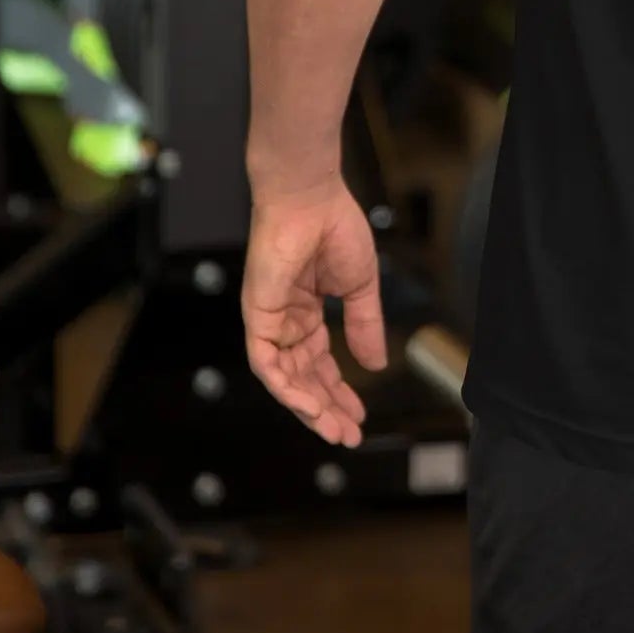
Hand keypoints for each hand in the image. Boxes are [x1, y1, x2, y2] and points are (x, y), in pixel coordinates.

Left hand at [242, 177, 388, 444]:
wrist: (310, 197)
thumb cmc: (334, 227)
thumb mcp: (359, 286)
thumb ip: (365, 325)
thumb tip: (376, 364)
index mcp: (306, 311)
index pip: (320, 363)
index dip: (339, 391)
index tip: (359, 415)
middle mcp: (285, 321)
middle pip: (303, 377)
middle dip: (326, 408)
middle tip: (348, 435)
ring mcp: (269, 320)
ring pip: (284, 379)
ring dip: (308, 406)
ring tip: (333, 429)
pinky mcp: (257, 316)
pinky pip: (267, 364)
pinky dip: (287, 387)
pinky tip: (310, 405)